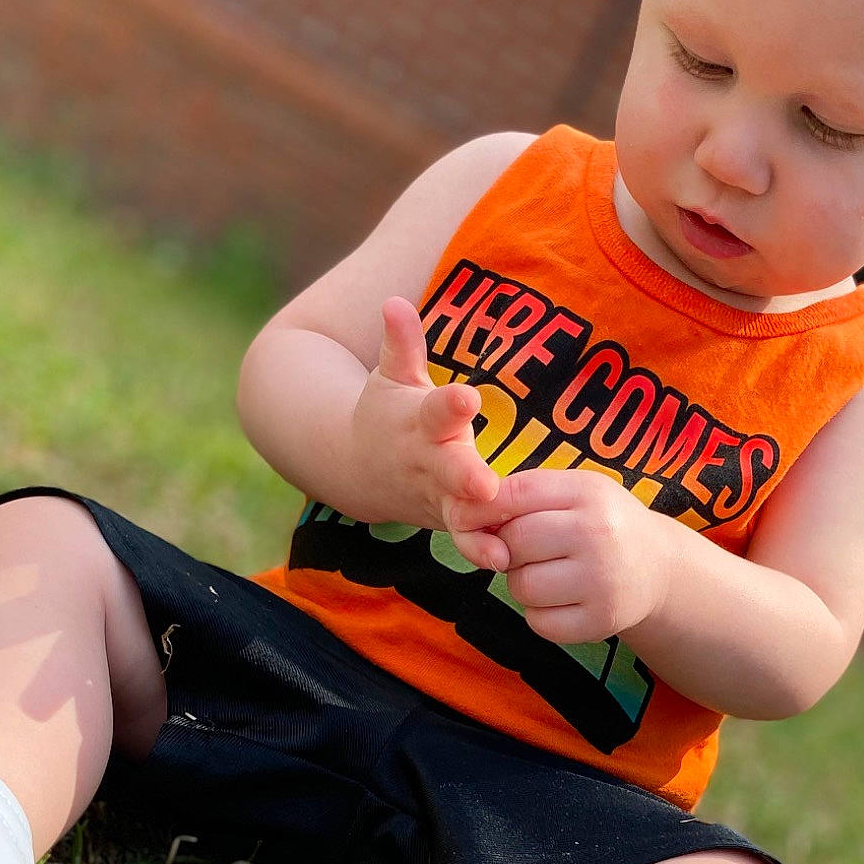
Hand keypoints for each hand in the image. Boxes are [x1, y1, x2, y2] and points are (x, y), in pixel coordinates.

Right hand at [351, 298, 505, 567]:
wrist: (358, 468)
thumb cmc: (388, 411)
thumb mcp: (390, 375)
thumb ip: (400, 343)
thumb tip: (393, 301)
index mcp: (418, 421)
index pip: (435, 410)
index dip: (450, 405)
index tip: (467, 398)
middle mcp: (426, 460)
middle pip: (447, 468)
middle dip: (464, 477)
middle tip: (485, 486)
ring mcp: (436, 495)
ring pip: (457, 513)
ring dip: (477, 531)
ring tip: (499, 547)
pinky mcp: (447, 521)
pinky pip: (466, 539)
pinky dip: (481, 552)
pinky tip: (506, 562)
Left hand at [459, 468, 676, 641]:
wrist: (658, 568)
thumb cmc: (601, 525)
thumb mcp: (574, 493)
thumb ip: (523, 496)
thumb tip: (463, 516)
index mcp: (588, 492)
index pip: (516, 494)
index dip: (480, 508)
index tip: (463, 518)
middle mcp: (598, 534)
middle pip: (513, 543)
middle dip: (507, 549)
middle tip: (529, 551)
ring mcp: (602, 581)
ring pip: (521, 586)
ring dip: (522, 583)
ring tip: (550, 574)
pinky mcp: (601, 620)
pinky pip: (538, 622)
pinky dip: (540, 614)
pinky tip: (563, 599)